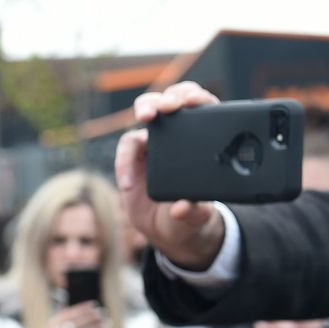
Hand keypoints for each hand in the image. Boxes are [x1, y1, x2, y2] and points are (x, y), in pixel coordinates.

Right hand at [47, 303, 105, 327]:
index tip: (93, 304)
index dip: (82, 308)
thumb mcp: (64, 321)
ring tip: (105, 321)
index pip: (69, 313)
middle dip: (89, 317)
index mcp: (54, 322)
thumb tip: (92, 305)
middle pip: (75, 322)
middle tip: (100, 312)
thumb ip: (73, 313)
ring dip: (94, 326)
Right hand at [116, 81, 227, 269]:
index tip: (194, 102)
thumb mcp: (196, 218)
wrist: (167, 230)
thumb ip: (193, 213)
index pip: (203, 110)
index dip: (199, 99)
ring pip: (148, 112)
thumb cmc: (188, 217)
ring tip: (147, 116)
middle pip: (173, 102)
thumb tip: (182, 208)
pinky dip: (125, 160)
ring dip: (147, 108)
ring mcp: (153, 143)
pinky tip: (128, 182)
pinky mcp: (133, 156)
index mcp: (203, 141)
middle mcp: (178, 136)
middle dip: (169, 98)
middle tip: (167, 107)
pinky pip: (126, 147)